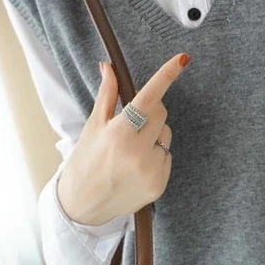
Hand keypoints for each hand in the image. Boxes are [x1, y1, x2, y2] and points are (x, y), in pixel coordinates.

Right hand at [56, 53, 190, 225]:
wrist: (83, 204)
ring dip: (154, 134)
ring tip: (131, 149)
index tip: (182, 59)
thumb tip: (109, 66)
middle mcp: (137, 152)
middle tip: (131, 120)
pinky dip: (156, 155)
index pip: (148, 98)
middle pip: (160, 112)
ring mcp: (150, 170)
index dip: (166, 76)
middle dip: (150, 109)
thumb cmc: (85, 161)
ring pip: (166, 134)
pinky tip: (137, 165)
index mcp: (118, 133)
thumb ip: (107, 96)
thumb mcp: (93, 126)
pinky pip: (167, 156)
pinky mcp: (160, 184)